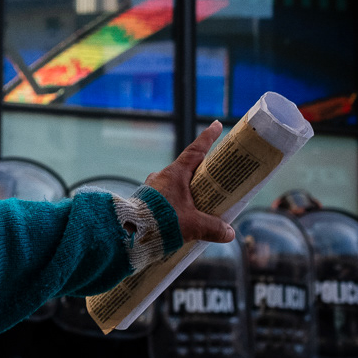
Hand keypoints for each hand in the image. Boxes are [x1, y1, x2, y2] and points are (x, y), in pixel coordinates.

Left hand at [145, 121, 236, 243]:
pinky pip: (164, 197)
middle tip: (216, 180)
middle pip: (187, 169)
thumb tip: (230, 233)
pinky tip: (180, 220)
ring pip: (175, 185)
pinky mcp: (145, 199)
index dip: (208, 138)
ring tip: (199, 209)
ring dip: (187, 193)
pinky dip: (175, 205)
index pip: (196, 150)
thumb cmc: (161, 221)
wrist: (128, 230)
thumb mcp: (193, 225)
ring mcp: (152, 187)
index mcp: (175, 173)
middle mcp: (162, 176)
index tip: (216, 124)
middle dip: (201, 174)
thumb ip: (213, 228)